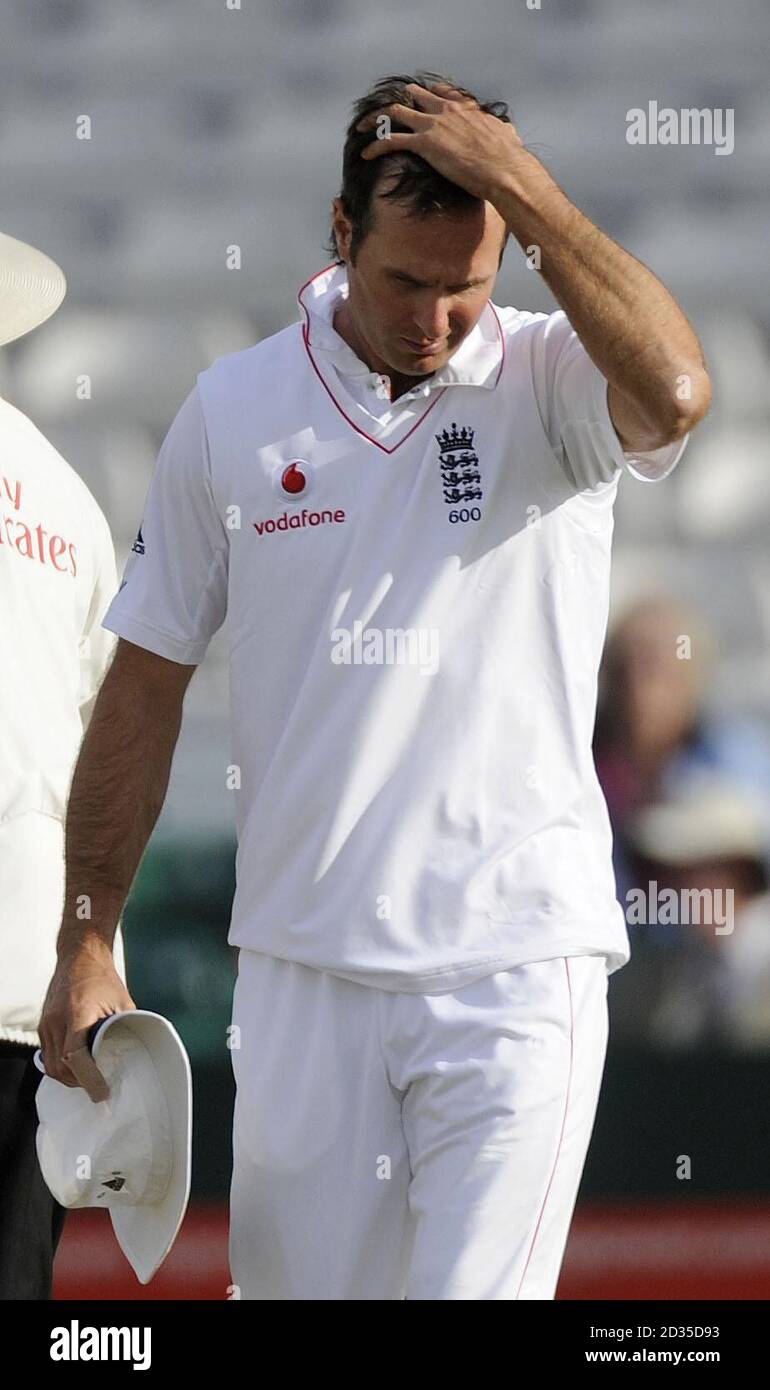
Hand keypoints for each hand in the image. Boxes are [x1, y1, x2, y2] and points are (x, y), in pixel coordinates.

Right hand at [38, 941, 136, 1100]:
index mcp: (77, 1014)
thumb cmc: (103, 978)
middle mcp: (56, 1020)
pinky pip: (47, 1053)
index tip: (102, 1092)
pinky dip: (60, 1065)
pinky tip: (77, 1066)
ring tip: (89, 1078)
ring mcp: (46, 1023)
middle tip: (99, 1087)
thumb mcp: (122, 1003)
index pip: (75, 1058)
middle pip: (60, 1068)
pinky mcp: (43, 1024)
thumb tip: (136, 1054)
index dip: (89, 1080)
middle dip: (79, 1083)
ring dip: (68, 1076)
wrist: (80, 955)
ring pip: (50, 1064)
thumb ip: (125, 1028)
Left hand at [355, 81, 526, 204]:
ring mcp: (433, 125)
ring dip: (376, 119)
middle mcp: (446, 110)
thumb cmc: (509, 157)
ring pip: (394, 112)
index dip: (427, 95)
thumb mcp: (508, 136)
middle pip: (413, 95)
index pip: (440, 92)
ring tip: (361, 127)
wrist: (503, 168)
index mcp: (464, 108)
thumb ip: (504, 131)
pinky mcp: (424, 143)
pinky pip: (391, 140)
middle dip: (397, 101)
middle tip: (384, 111)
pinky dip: (375, 146)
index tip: (417, 98)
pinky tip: (365, 154)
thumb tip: (510, 132)